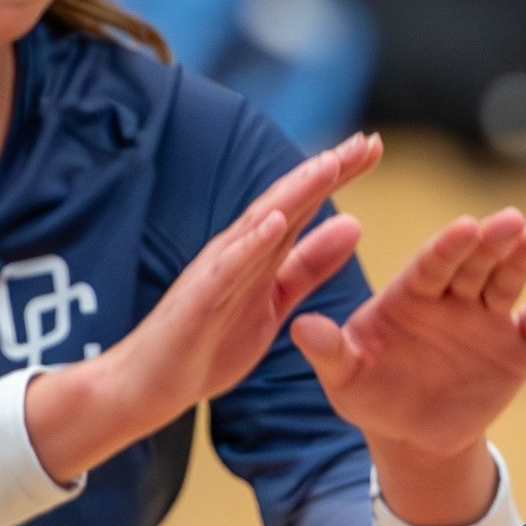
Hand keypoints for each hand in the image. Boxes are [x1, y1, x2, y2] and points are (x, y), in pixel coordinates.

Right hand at [25, 132, 381, 479]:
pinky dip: (251, 242)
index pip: (304, 203)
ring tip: (328, 165)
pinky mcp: (199, 300)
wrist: (150, 386)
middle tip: (367, 140)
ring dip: (293, 193)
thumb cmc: (209, 343)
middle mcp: (238, 250)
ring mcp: (216, 272)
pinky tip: (275, 221)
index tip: (375, 145)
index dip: (339, 173)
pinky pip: (228, 269)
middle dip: (326, 169)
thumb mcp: (276, 301)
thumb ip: (311, 265)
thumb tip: (354, 224)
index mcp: (259, 251)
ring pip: (259, 224)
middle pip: (287, 201)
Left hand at [291, 208, 525, 462]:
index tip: (463, 226)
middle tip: (509, 220)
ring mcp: (487, 315)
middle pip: (473, 262)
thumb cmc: (373, 395)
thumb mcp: (346, 379)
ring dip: (523, 257)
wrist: (414, 434)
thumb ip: (330, 352)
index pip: (431, 264)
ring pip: (507, 279)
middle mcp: (452, 295)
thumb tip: (301, 327)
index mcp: (410, 293)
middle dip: (489, 241)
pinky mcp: (517, 342)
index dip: (447, 247)